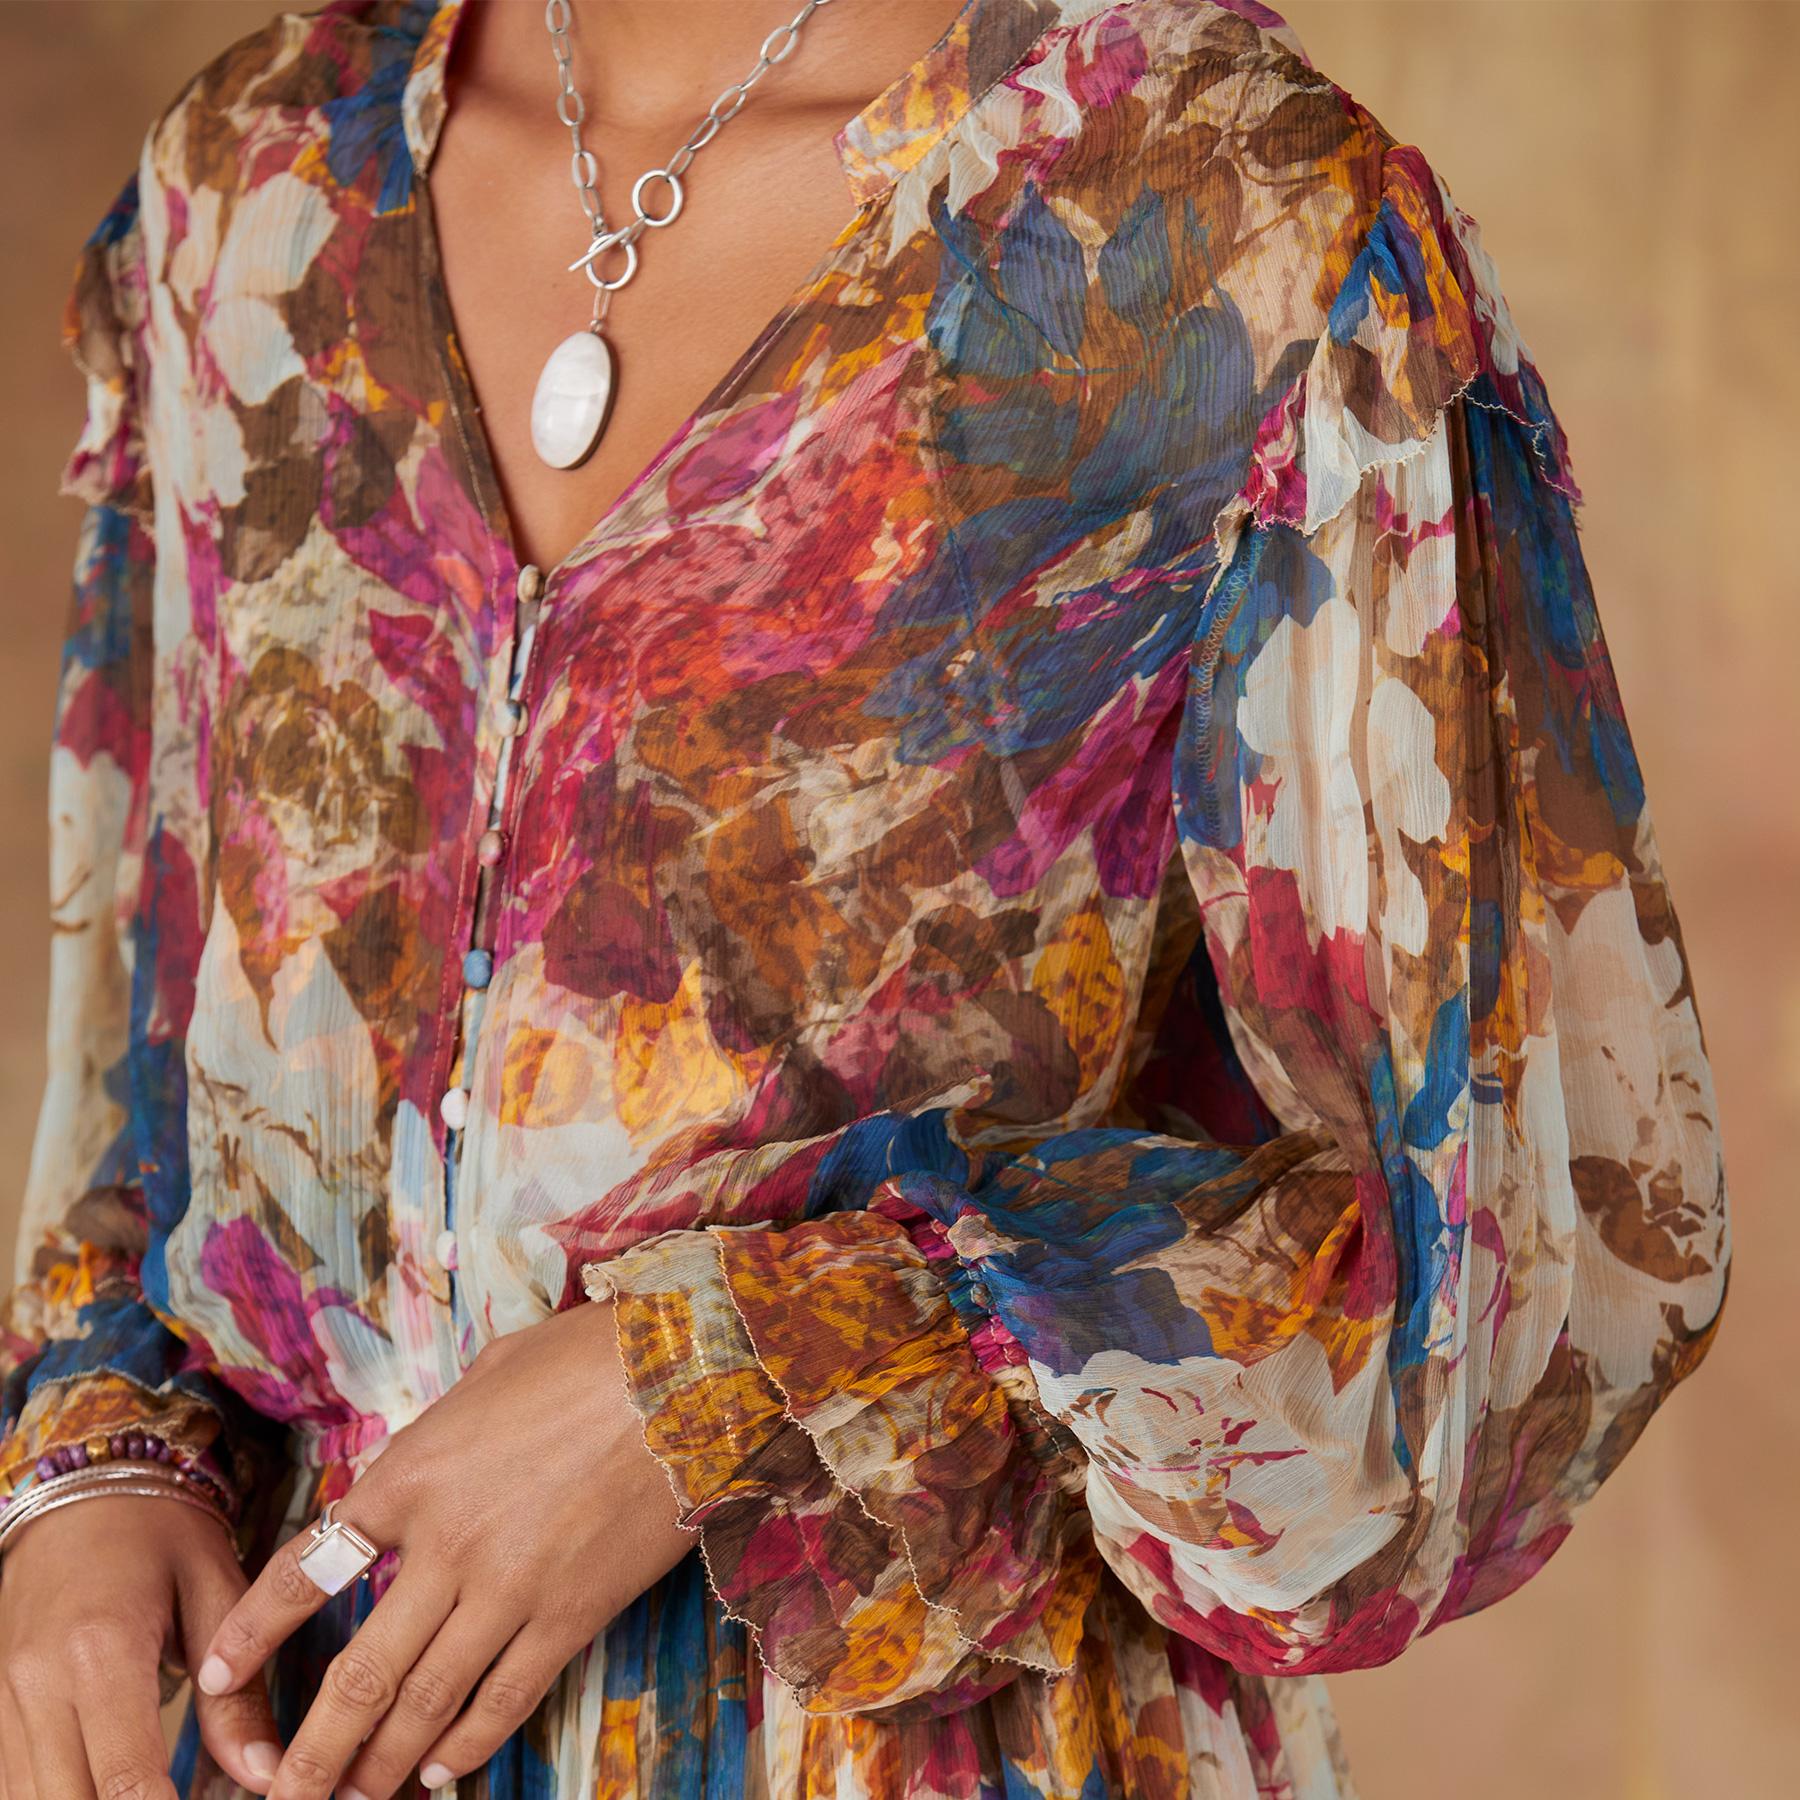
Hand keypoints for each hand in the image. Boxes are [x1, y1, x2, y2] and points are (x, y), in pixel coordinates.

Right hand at [0, 1494, 279, 1796]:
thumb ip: (238, 1691)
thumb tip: (267, 1775)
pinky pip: (13, 1784)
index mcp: (100, 1651)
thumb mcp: (216, 1589)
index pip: (124, 1781)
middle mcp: (36, 1685)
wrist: (88, 1481)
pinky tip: (107, 1792)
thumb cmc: (163, 1529)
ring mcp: (4, 1700)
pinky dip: (57, 1799)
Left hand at [198, 1300, 692, 1798]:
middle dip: (313, 1750)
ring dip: (380, 1767)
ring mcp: (510, 1589)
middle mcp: (446, 1544)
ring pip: (425, 1704)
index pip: (309, 1568)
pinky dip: (467, 1746)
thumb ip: (442, 1430)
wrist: (687, 1376)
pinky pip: (505, 1700)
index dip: (257, 1631)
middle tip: (284, 1797)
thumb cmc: (589, 1356)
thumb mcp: (491, 1373)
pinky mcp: (572, 1615)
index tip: (220, 1676)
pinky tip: (441, 1773)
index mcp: (411, 1474)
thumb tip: (424, 1458)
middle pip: (361, 1673)